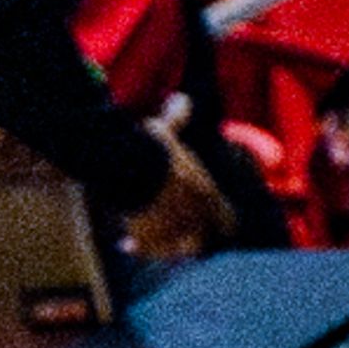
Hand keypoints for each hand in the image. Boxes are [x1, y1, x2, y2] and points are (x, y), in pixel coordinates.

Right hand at [123, 130, 235, 269]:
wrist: (134, 167)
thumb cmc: (154, 146)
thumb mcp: (167, 128)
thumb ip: (177, 117)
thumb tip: (181, 98)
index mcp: (204, 193)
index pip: (225, 217)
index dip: (221, 221)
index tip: (221, 227)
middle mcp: (192, 217)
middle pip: (199, 240)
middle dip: (192, 240)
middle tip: (184, 242)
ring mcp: (170, 230)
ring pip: (173, 248)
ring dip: (163, 247)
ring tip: (150, 243)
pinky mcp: (147, 237)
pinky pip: (143, 248)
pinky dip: (134, 246)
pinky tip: (124, 244)